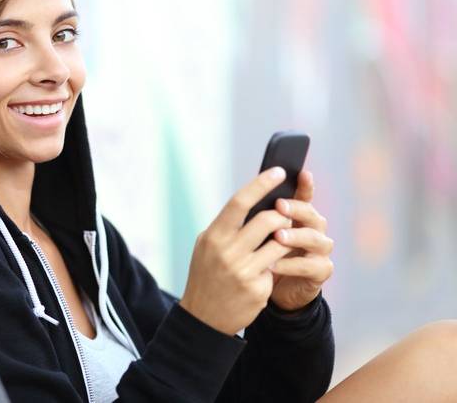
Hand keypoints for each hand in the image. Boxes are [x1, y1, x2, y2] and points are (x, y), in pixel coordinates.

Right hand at [179, 167, 294, 335]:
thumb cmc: (206, 275)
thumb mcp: (207, 246)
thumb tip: (253, 202)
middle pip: (267, 220)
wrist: (203, 318)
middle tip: (285, 215)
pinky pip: (277, 266)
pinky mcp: (258, 289)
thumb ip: (226, 226)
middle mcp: (227, 251)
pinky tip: (267, 270)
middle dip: (282, 215)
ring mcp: (243, 271)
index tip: (279, 171)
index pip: (239, 202)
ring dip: (286, 238)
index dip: (261, 184)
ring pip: (280, 243)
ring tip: (282, 239)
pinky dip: (276, 264)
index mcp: (213, 236)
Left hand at [269, 170, 333, 311]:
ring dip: (295, 236)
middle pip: (311, 214)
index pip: (303, 196)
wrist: (270, 289)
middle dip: (296, 209)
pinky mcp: (320, 271)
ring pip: (315, 238)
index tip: (302, 173)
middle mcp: (313, 229)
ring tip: (277, 237)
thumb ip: (257, 217)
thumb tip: (247, 197)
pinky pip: (310, 266)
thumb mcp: (256, 234)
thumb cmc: (261, 256)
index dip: (305, 185)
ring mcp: (319, 250)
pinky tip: (273, 264)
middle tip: (280, 206)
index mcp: (298, 216)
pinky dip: (291, 264)